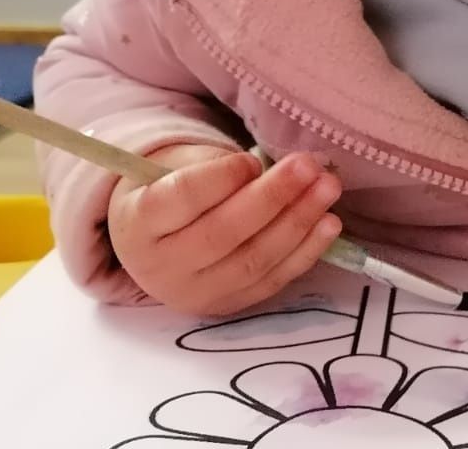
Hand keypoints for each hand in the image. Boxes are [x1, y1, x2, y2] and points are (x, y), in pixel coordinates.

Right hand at [107, 143, 341, 314]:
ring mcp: (195, 293)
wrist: (154, 243)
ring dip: (297, 223)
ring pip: (251, 261)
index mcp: (138, 221)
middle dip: (272, 198)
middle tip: (308, 166)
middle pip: (222, 233)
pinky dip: (305, 253)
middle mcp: (161, 265)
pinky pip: (270, 282)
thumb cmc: (170, 189)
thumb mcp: (174, 168)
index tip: (252, 160)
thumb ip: (213, 168)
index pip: (180, 199)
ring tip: (327, 189)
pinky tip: (329, 224)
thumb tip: (269, 171)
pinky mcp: (227, 306)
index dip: (221, 179)